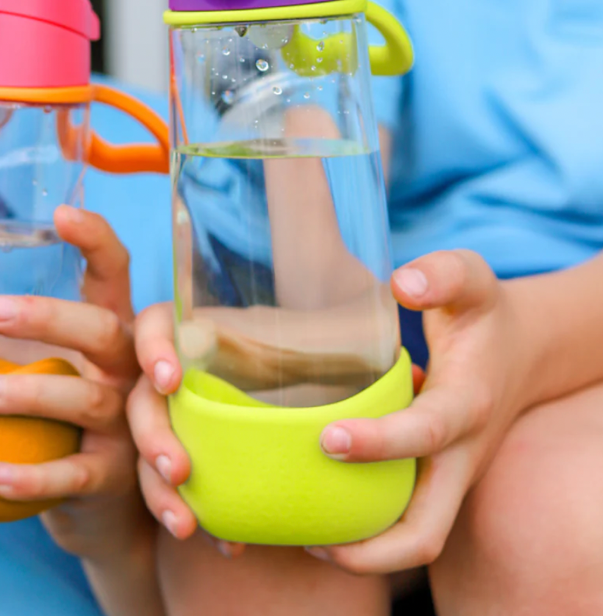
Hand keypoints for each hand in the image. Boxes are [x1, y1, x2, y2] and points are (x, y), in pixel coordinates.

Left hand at [0, 205, 150, 560]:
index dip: (96, 239)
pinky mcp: (112, 476)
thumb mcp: (49, 366)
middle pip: (105, 330)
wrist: (111, 500)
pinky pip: (75, 474)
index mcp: (112, 328)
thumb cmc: (65, 414)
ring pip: (89, 399)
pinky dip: (32, 476)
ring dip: (31, 393)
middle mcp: (128, 368)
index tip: (60, 214)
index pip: (115, 271)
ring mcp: (126, 422)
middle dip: (51, 317)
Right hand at [126, 300, 425, 551]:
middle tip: (181, 470)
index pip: (162, 321)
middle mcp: (207, 366)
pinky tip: (228, 543)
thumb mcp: (430, 293)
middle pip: (149, 395)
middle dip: (152, 432)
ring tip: (189, 524)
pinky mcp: (227, 448)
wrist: (408, 364)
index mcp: (223, 322)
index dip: (154, 344)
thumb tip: (408, 286)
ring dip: (162, 489)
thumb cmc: (412, 323)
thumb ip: (436, 279)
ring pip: (165, 445)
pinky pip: (202, 481)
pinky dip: (208, 513)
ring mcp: (211, 409)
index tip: (171, 377)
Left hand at [310, 250, 530, 573]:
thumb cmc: (487, 314)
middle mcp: (459, 454)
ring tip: (301, 537)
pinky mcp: (433, 476)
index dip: (379, 444)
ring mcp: (448, 474)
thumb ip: (444, 274)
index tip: (328, 438)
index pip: (425, 435)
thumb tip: (403, 282)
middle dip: (371, 546)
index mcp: (466, 405)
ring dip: (363, 551)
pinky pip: (404, 517)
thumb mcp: (472, 279)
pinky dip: (366, 526)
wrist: (525, 350)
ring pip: (415, 538)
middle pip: (426, 530)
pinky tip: (316, 504)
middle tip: (309, 535)